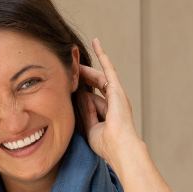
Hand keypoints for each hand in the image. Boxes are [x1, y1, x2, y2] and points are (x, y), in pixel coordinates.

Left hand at [79, 39, 142, 172]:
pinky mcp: (117, 89)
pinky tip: (96, 43)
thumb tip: (80, 96)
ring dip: (87, 69)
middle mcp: (114, 103)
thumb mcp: (91, 128)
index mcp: (109, 114)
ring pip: (99, 77)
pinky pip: (108, 68)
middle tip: (72, 70)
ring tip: (75, 60)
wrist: (120, 148)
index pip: (93, 98)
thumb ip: (86, 113)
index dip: (83, 92)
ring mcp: (117, 95)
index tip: (73, 86)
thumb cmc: (107, 145)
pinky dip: (102, 55)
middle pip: (96, 85)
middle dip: (84, 78)